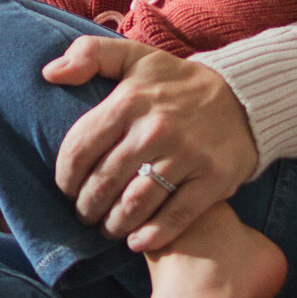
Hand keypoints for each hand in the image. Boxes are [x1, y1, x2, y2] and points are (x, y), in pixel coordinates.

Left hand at [44, 35, 257, 251]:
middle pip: (103, 183)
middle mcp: (156, 129)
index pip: (79, 148)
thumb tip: (50, 73)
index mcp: (130, 100)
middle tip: (86, 214)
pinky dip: (152, 236)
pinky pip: (175, 217)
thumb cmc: (178, 83)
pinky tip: (137, 242)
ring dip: (114, 224)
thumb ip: (91, 55)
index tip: (67, 187)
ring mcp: (186, 155)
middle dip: (87, 206)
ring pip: (134, 204)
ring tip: (109, 228)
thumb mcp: (136, 58)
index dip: (66, 176)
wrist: (245, 98)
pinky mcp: (213, 179)